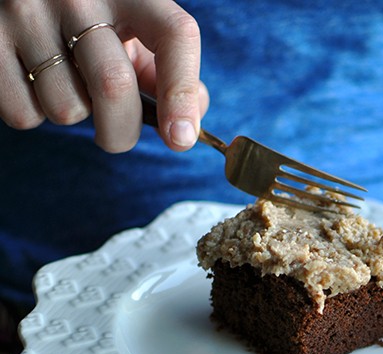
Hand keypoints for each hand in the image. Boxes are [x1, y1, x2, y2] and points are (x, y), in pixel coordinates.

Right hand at [0, 0, 208, 151]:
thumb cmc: (92, 20)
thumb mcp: (134, 29)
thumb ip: (165, 73)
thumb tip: (185, 126)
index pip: (174, 36)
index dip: (181, 94)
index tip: (181, 140)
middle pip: (114, 87)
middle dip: (122, 133)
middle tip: (117, 135)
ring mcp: (26, 10)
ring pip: (68, 109)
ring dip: (75, 117)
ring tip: (66, 82)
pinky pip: (25, 114)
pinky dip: (36, 114)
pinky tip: (35, 82)